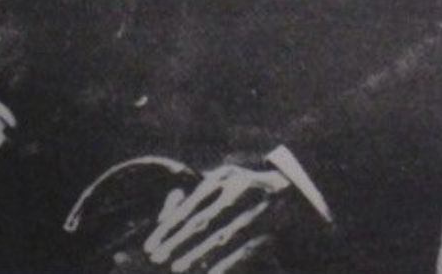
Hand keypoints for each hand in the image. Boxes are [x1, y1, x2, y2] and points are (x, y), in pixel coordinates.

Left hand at [142, 161, 291, 272]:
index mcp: (223, 177)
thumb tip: (163, 218)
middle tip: (155, 257)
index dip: (169, 226)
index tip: (150, 244)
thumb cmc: (242, 187)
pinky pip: (245, 251)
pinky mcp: (271, 230)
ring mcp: (257, 211)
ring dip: (198, 253)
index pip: (190, 205)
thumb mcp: (218, 183)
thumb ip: (190, 197)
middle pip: (203, 220)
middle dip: (177, 241)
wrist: (292, 189)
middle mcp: (240, 191)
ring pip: (223, 237)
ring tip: (176, 267)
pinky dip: (226, 264)